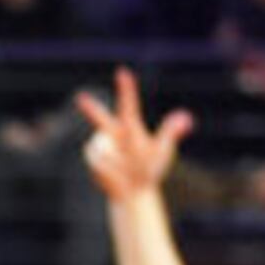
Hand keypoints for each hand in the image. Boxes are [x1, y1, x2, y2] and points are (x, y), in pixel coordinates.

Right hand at [75, 67, 193, 203]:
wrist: (135, 192)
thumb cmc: (150, 169)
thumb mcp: (163, 150)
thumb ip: (170, 132)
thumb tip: (185, 118)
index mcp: (129, 127)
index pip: (128, 104)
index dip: (126, 88)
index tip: (122, 72)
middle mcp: (114, 134)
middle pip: (100, 118)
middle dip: (90, 109)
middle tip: (80, 97)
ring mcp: (102, 147)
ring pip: (103, 144)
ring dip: (116, 157)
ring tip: (126, 168)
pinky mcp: (94, 160)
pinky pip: (98, 158)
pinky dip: (109, 166)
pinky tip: (116, 173)